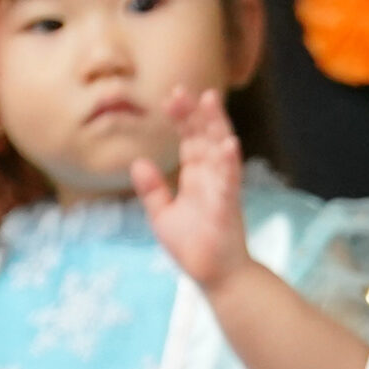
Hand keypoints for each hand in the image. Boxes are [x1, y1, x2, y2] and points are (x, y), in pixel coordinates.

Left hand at [133, 88, 248, 292]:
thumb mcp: (163, 216)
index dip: (182, 118)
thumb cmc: (194, 248)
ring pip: (220, 152)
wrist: (218, 278)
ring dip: (217, 127)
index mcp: (197, 178)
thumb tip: (138, 162)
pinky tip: (228, 146)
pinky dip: (230, 164)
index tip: (172, 96)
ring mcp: (222, 192)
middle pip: (205, 138)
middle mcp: (212, 179)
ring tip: (211, 102)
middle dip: (197, 113)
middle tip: (185, 89)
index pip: (190, 140)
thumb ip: (152, 190)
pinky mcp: (227, 209)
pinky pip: (230, 183)